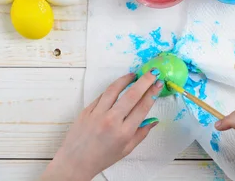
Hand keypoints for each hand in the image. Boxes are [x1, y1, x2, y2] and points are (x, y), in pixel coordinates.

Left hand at [41, 72, 163, 180]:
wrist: (75, 162)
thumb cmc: (102, 158)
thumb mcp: (126, 150)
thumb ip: (141, 133)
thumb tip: (154, 120)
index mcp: (124, 132)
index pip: (142, 107)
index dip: (152, 93)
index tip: (159, 83)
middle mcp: (111, 121)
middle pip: (132, 95)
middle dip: (145, 81)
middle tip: (152, 72)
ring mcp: (97, 113)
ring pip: (114, 89)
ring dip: (126, 79)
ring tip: (134, 74)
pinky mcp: (87, 110)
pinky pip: (102, 95)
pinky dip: (112, 89)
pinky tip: (118, 85)